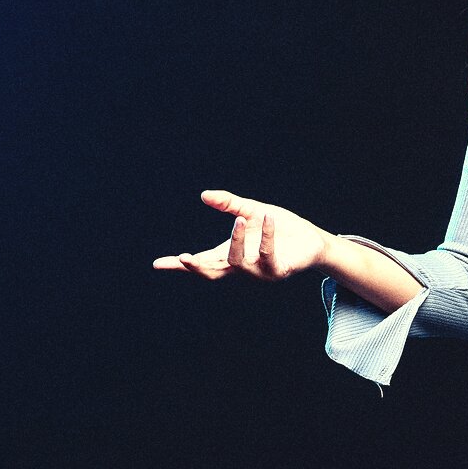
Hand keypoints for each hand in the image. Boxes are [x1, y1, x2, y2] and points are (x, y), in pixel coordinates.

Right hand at [152, 189, 333, 281]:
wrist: (310, 239)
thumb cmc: (279, 229)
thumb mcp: (251, 211)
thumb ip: (229, 205)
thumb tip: (204, 195)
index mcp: (229, 255)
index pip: (200, 262)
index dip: (178, 265)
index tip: (157, 264)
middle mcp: (241, 267)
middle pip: (212, 274)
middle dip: (197, 268)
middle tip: (184, 258)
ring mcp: (259, 272)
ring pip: (238, 264)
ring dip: (236, 242)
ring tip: (239, 219)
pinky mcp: (278, 270)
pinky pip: (268, 255)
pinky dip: (266, 236)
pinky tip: (268, 217)